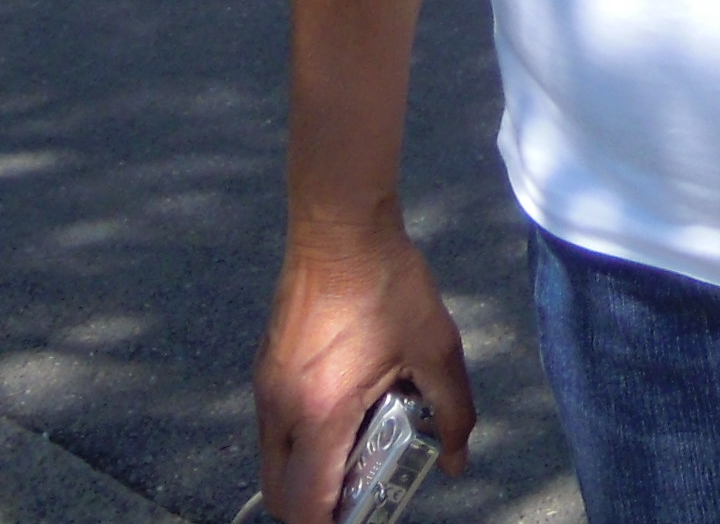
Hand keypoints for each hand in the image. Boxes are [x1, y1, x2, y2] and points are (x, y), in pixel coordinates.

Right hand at [254, 226, 476, 523]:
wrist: (339, 224)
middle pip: (281, 495)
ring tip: (360, 443)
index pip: (307, 505)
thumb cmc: (388, 283)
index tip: (365, 513)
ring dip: (309, 470)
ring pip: (274, 460)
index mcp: (321, 413)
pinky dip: (303, 437)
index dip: (334, 523)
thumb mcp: (436, 349)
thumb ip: (453, 413)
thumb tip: (454, 461)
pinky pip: (275, 426)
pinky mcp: (265, 367)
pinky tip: (346, 405)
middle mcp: (281, 408)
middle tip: (363, 488)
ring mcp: (266, 387)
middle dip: (318, 506)